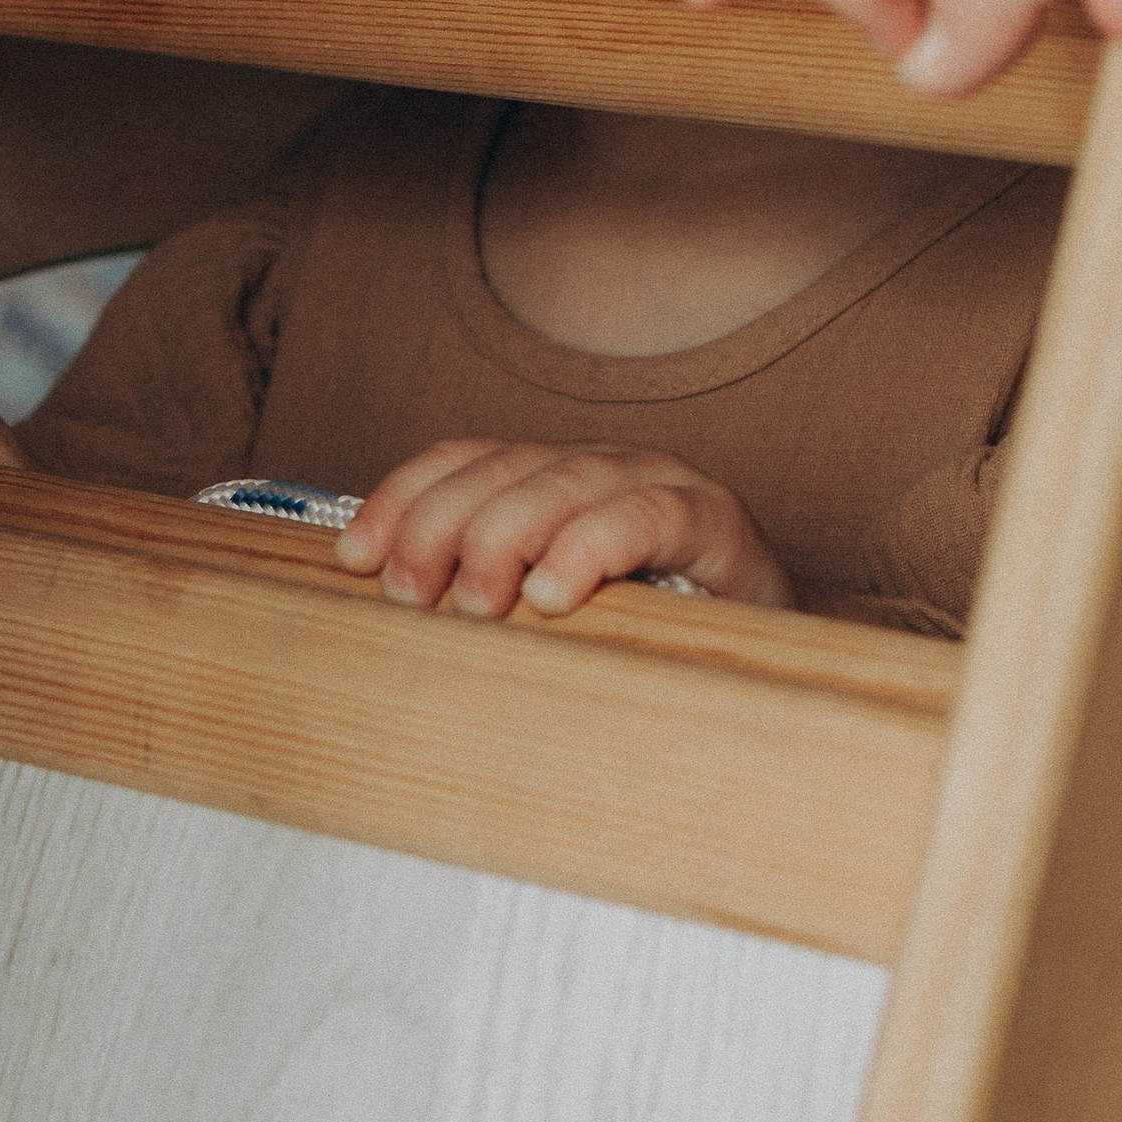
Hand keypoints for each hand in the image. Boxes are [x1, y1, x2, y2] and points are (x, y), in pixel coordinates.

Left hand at [335, 438, 794, 617]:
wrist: (770, 661)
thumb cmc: (645, 643)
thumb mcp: (546, 622)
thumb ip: (483, 604)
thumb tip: (386, 621)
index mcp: (550, 479)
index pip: (460, 459)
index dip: (401, 499)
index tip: (351, 557)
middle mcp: (601, 466)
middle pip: (501, 468)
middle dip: (440, 526)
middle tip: (409, 596)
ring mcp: (659, 484)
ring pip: (564, 482)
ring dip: (505, 537)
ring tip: (474, 606)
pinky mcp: (714, 519)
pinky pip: (645, 515)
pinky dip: (591, 548)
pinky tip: (555, 596)